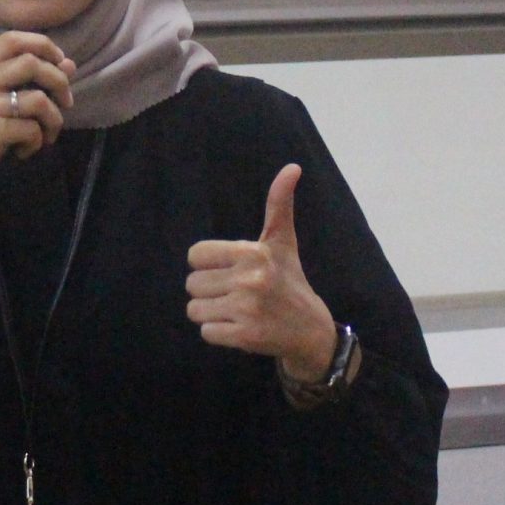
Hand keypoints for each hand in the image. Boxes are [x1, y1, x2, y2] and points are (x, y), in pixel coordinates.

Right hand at [0, 32, 76, 220]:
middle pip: (31, 62)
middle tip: (65, 103)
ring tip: (45, 135)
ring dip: (53, 119)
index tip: (60, 64)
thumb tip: (69, 64)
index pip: (12, 39)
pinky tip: (24, 151)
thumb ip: (26, 82)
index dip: (44, 46)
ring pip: (38, 99)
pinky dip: (37, 142)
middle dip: (59, 81)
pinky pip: (32, 129)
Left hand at [185, 164, 338, 382]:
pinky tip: (240, 327)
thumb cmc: (290, 280)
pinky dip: (218, 332)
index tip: (231, 270)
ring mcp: (247, 310)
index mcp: (253, 253)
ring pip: (195, 309)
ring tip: (237, 310)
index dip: (208, 264)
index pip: (195, 255)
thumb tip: (292, 167)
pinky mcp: (245, 337)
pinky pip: (206, 332)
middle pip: (193, 284)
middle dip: (210, 290)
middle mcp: (250, 279)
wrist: (311, 330)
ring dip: (211, 312)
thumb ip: (279, 204)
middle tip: (238, 293)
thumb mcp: (283, 242)